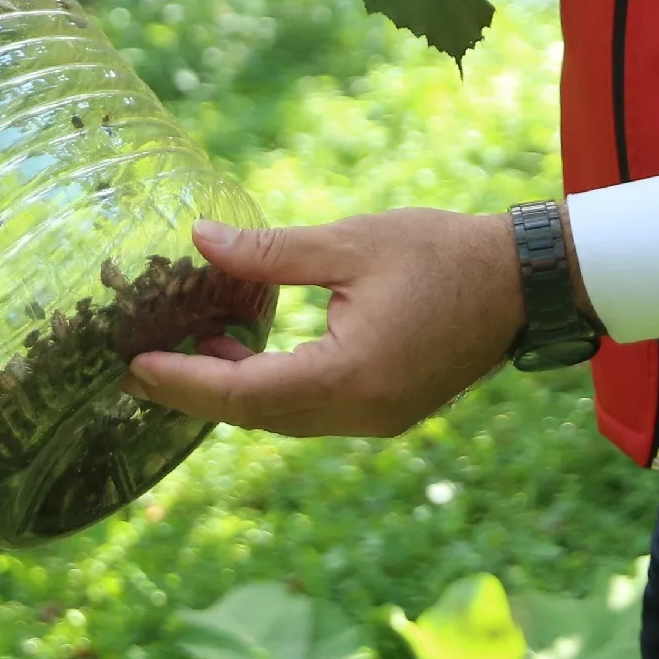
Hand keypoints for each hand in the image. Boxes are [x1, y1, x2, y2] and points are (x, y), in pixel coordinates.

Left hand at [122, 211, 523, 437]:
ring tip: (186, 349)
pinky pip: (313, 411)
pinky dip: (272, 388)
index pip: (244, 393)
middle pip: (258, 417)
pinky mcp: (388, 410)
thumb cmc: (441, 252)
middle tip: (138, 364)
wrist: (525, 280)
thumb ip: (270, 252)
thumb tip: (199, 239)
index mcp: (348, 377)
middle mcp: (359, 413)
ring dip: (234, 390)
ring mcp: (377, 419)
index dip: (183, 381)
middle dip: (196, 392)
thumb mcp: (350, 242)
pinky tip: (247, 351)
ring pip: (284, 418)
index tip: (133, 365)